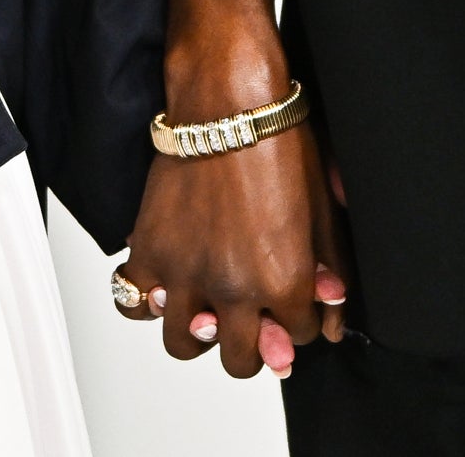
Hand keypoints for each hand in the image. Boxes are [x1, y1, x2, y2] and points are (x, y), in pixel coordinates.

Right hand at [115, 115, 346, 379]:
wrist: (228, 104)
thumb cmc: (279, 144)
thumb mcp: (321, 211)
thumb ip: (330, 271)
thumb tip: (331, 316)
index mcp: (283, 281)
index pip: (298, 335)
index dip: (298, 317)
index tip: (292, 299)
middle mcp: (233, 288)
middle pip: (242, 361)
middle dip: (255, 344)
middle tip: (252, 321)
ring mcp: (186, 273)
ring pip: (185, 347)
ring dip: (200, 335)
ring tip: (207, 310)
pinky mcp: (149, 251)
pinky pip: (132, 304)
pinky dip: (146, 301)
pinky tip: (166, 285)